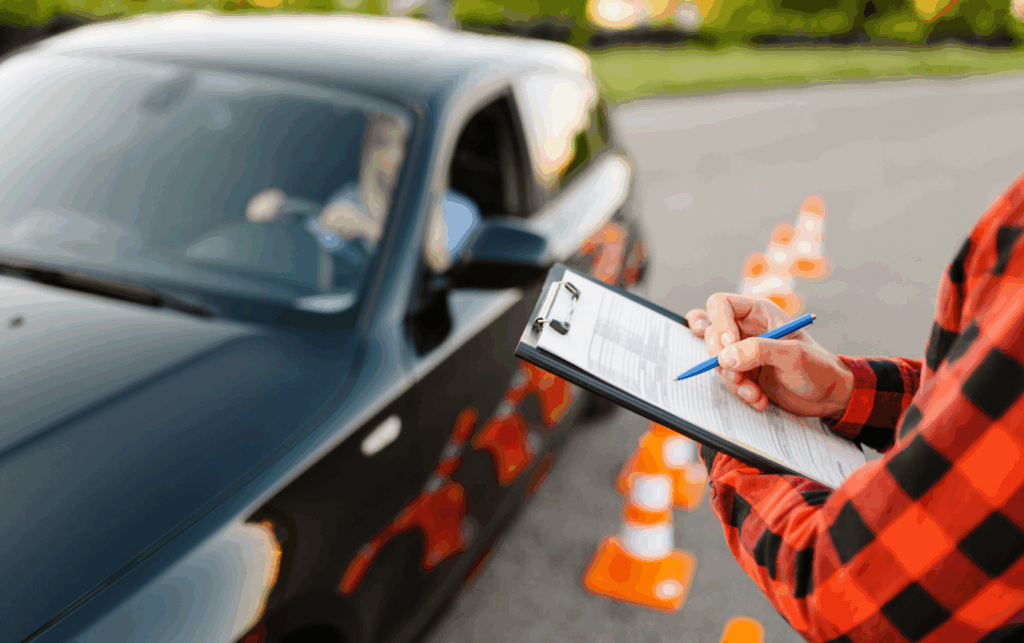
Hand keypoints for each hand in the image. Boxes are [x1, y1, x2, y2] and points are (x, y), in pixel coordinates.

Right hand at [685, 293, 853, 419]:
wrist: (828, 397)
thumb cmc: (818, 368)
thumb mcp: (792, 355)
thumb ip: (759, 350)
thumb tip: (724, 356)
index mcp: (758, 312)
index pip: (720, 305)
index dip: (719, 324)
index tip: (729, 346)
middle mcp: (747, 328)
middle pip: (712, 335)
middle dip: (722, 360)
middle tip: (738, 376)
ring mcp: (743, 351)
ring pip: (717, 360)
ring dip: (732, 381)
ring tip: (754, 394)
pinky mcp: (743, 372)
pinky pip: (726, 379)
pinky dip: (738, 391)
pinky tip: (758, 399)